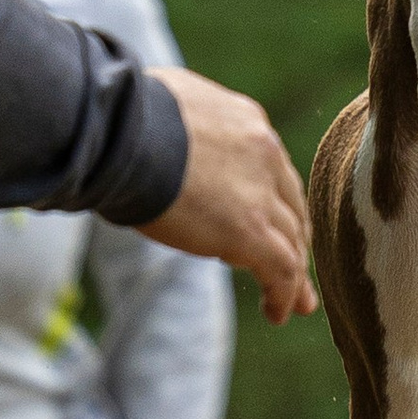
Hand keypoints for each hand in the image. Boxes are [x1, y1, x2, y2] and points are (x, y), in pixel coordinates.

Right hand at [139, 64, 316, 321]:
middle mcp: (264, 153)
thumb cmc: (123, 116)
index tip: (266, 222)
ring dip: (295, 274)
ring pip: (292, 239)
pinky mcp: (249, 231)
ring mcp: (260, 193)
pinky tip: (276, 312)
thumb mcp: (167, 105)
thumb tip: (154, 129)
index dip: (271, 200)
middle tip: (295, 266)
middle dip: (295, 236)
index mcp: (245, 122)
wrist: (122, 132)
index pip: (270, 168)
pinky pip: (282, 269)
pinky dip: (284, 293)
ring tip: (295, 303)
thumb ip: (179, 124)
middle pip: (289, 204)